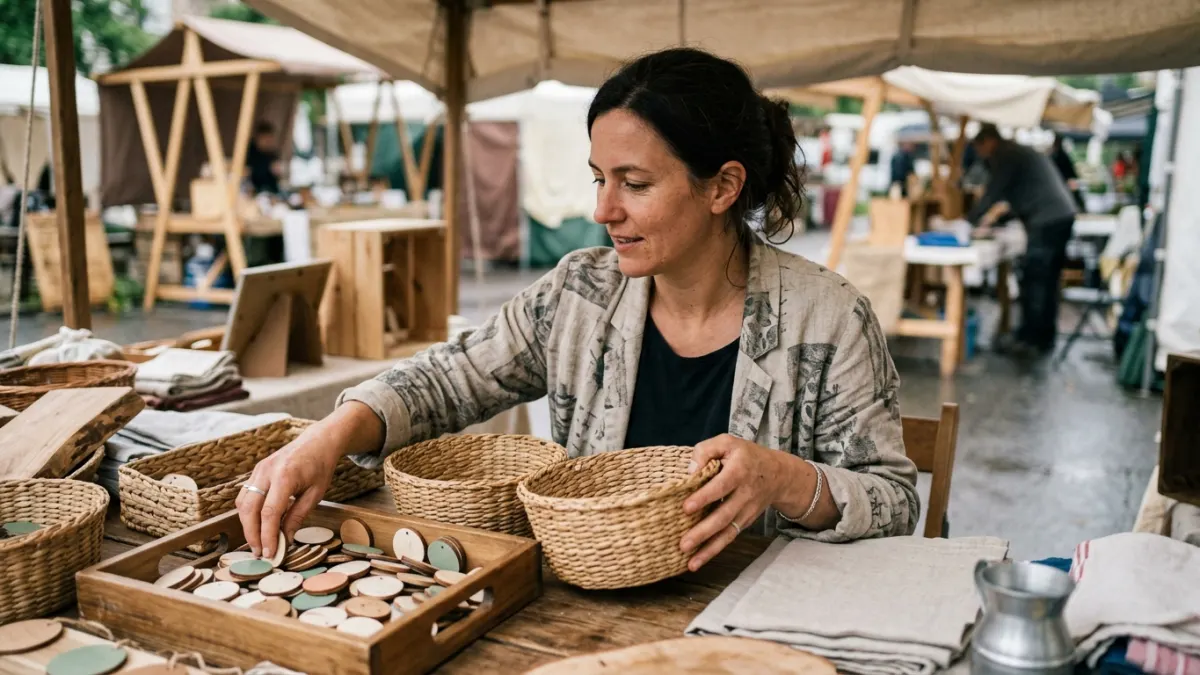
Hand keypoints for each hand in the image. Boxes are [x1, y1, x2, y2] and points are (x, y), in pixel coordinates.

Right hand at [235, 426, 340, 558]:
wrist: (317, 441)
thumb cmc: (320, 467)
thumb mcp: (316, 494)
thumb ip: (298, 516)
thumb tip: (285, 540)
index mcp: (285, 477)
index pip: (269, 513)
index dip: (267, 536)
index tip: (270, 553)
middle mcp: (267, 472)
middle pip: (249, 509)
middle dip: (252, 534)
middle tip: (260, 553)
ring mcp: (258, 470)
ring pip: (242, 503)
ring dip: (247, 525)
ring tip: (258, 543)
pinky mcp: (256, 471)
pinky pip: (245, 495)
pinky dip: (248, 512)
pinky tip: (257, 524)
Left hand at [679, 434, 786, 570]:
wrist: (778, 474)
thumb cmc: (745, 455)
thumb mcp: (727, 442)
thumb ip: (705, 451)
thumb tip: (689, 471)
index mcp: (740, 471)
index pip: (721, 486)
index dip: (704, 497)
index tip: (685, 508)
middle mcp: (745, 494)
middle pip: (724, 515)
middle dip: (703, 531)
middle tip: (683, 544)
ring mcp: (747, 511)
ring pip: (728, 532)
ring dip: (708, 549)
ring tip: (690, 562)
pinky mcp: (745, 521)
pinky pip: (729, 537)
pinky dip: (714, 550)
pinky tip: (697, 561)